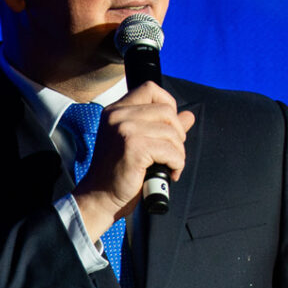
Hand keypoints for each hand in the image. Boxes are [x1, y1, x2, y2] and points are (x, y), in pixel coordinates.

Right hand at [72, 82, 194, 234]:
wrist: (99, 198)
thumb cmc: (116, 174)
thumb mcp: (138, 144)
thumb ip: (162, 127)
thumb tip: (189, 116)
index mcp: (115, 111)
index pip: (150, 89)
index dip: (168, 104)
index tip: (170, 126)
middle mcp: (118, 116)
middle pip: (166, 111)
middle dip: (178, 134)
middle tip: (172, 153)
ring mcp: (125, 130)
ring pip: (171, 132)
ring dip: (178, 152)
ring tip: (170, 166)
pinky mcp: (134, 147)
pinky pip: (170, 150)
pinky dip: (176, 163)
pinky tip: (169, 173)